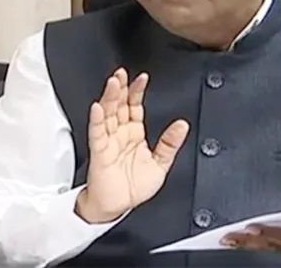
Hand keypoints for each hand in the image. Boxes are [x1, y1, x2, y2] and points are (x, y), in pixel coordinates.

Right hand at [76, 68, 189, 223]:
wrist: (118, 207)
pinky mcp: (99, 152)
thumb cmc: (134, 187)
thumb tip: (183, 125)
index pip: (135, 106)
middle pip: (119, 105)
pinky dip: (97, 120)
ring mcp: (108, 141)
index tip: (142, 78)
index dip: (137, 91)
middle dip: (120, 88)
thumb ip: (170, 144)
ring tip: (113, 83)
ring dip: (109, 98)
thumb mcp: (160, 164)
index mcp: (134, 133)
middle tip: (122, 74)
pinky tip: (98, 108)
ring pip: (107, 114)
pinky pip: (97, 133)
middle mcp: (120, 133)